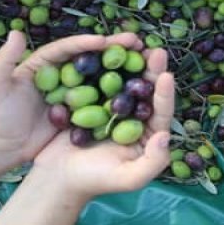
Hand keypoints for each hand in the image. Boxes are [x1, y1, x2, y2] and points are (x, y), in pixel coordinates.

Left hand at [0, 31, 156, 165]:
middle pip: (91, 58)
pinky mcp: (78, 112)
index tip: (105, 41)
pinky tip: (138, 93)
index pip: (68, 49)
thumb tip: (16, 32)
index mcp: (44, 63)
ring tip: (147, 60)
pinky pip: (101, 100)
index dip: (86, 43)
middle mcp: (61, 74)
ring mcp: (72, 93)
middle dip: (114, 48)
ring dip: (122, 67)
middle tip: (138, 42)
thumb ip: (4, 60)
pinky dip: (119, 94)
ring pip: (100, 76)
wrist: (0, 149)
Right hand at [29, 45, 174, 198]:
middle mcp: (132, 115)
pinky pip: (100, 79)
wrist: (57, 178)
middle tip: (154, 50)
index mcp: (146, 132)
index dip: (164, 92)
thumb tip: (165, 135)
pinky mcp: (90, 99)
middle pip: (145, 89)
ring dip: (130, 61)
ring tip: (134, 43)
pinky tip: (105, 49)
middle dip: (151, 68)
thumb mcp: (129, 178)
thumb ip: (153, 162)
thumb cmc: (95, 181)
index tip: (166, 75)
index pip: (160, 110)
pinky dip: (103, 64)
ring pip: (124, 79)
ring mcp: (110, 105)